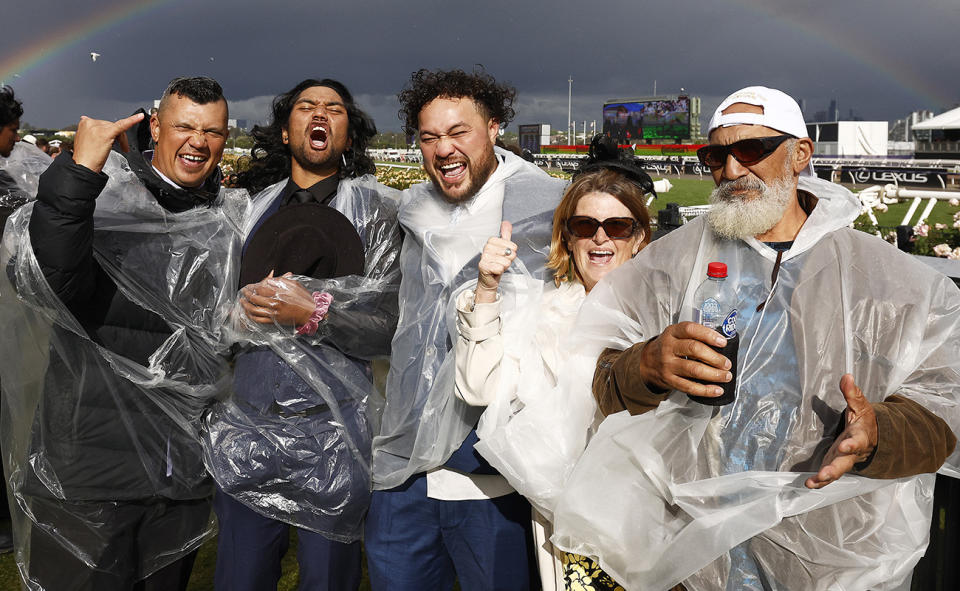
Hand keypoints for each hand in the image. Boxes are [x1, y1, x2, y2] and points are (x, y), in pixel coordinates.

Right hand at [72, 113, 143, 172]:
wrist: (83, 167)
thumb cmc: (85, 157)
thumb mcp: (85, 140)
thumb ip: (89, 131)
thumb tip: (88, 122)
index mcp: (85, 123)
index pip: (104, 124)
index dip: (111, 133)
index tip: (111, 140)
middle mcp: (90, 123)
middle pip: (112, 125)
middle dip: (118, 137)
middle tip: (122, 148)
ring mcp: (98, 127)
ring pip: (117, 127)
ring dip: (122, 139)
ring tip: (123, 149)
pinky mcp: (107, 133)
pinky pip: (123, 125)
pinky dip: (133, 120)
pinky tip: (140, 117)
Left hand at [240, 272, 317, 326]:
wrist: (310, 313)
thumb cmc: (303, 298)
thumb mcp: (294, 285)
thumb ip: (281, 280)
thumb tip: (269, 279)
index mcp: (279, 293)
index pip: (260, 288)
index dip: (252, 287)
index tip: (248, 286)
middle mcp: (275, 304)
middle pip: (255, 298)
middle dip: (246, 294)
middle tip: (243, 292)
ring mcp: (274, 313)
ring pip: (254, 310)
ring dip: (246, 306)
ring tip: (242, 302)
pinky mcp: (274, 321)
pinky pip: (258, 319)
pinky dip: (251, 316)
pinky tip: (248, 312)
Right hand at [475, 221, 516, 303]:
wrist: (489, 278)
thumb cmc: (496, 263)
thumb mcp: (503, 248)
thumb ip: (505, 235)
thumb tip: (506, 223)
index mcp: (491, 241)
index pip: (511, 245)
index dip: (512, 251)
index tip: (505, 255)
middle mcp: (486, 248)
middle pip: (508, 253)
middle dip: (508, 260)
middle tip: (501, 262)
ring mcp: (484, 257)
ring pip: (505, 261)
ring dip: (504, 266)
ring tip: (498, 266)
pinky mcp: (483, 266)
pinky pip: (499, 268)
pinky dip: (500, 271)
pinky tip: (495, 271)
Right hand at [638, 322, 731, 397]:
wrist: (646, 362)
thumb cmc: (669, 347)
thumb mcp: (676, 334)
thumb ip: (694, 336)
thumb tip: (722, 345)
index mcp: (672, 333)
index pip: (691, 330)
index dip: (708, 335)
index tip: (723, 342)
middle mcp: (669, 347)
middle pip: (694, 349)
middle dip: (715, 358)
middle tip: (727, 363)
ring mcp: (668, 365)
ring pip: (694, 370)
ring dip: (714, 374)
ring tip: (726, 376)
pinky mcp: (669, 380)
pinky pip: (689, 387)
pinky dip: (706, 390)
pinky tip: (717, 390)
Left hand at [806, 374, 877, 488]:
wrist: (874, 438)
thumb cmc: (865, 421)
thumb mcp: (861, 405)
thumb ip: (852, 393)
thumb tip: (846, 376)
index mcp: (859, 437)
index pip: (856, 441)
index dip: (851, 444)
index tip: (845, 445)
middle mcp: (852, 452)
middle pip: (844, 462)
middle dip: (834, 469)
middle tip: (824, 474)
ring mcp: (843, 460)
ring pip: (836, 472)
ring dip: (824, 478)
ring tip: (812, 483)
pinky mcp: (836, 464)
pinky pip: (829, 476)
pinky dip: (820, 482)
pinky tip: (809, 485)